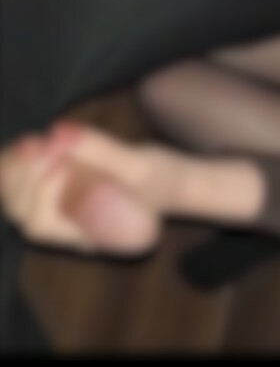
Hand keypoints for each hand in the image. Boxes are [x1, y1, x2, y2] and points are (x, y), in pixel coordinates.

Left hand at [1, 122, 162, 254]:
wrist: (176, 184)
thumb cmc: (164, 178)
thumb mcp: (140, 163)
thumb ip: (100, 150)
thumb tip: (58, 131)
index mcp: (92, 236)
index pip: (42, 223)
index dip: (38, 189)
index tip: (59, 157)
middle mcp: (72, 234)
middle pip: (23, 214)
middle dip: (24, 176)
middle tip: (39, 142)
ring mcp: (64, 219)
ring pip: (17, 203)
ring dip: (14, 171)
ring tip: (32, 143)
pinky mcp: (59, 200)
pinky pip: (22, 191)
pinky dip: (16, 169)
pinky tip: (27, 147)